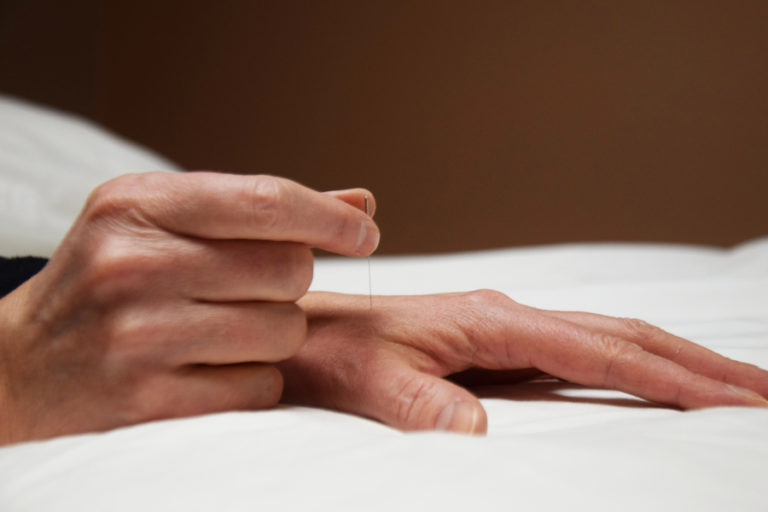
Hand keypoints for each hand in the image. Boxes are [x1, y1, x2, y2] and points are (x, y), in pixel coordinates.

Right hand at [0, 172, 378, 444]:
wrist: (23, 365)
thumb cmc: (110, 280)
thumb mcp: (163, 221)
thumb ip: (260, 211)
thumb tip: (361, 202)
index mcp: (138, 204)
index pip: (267, 201)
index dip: (331, 219)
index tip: (365, 232)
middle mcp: (135, 264)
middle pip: (289, 269)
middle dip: (290, 281)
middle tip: (252, 288)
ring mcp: (139, 336)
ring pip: (284, 331)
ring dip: (276, 333)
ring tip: (229, 328)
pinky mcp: (148, 400)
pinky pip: (260, 386)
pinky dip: (254, 378)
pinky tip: (214, 368)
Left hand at [280, 291, 767, 433]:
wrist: (311, 333)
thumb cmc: (339, 354)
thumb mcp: (372, 385)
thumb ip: (424, 406)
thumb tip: (480, 435)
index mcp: (494, 320)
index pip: (602, 350)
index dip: (673, 377)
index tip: (735, 400)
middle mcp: (511, 317)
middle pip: (626, 336)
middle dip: (699, 365)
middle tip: (765, 392)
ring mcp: (509, 329)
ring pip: (610, 340)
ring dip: (674, 362)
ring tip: (730, 386)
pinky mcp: (500, 345)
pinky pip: (582, 356)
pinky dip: (631, 369)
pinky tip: (652, 385)